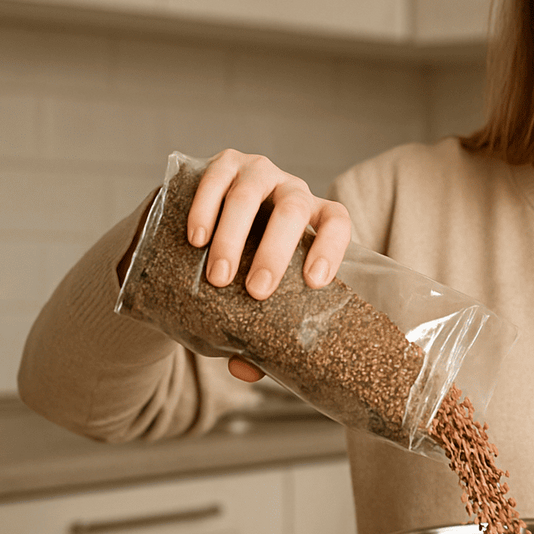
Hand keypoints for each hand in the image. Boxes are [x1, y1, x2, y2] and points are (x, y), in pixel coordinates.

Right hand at [187, 150, 351, 381]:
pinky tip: (196, 239)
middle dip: (276, 250)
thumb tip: (246, 370)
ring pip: (249, 194)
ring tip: (218, 275)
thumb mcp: (252, 297)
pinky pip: (215, 179)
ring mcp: (258, 172)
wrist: (196, 234)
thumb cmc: (240, 270)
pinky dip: (205, 209)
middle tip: (256, 290)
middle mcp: (292, 190)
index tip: (315, 282)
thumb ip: (254, 331)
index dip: (331, 247)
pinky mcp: (222, 163)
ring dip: (233, 236)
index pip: (338, 222)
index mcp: (314, 220)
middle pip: (292, 210)